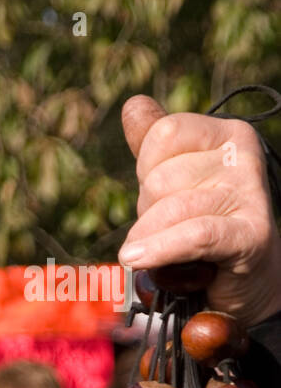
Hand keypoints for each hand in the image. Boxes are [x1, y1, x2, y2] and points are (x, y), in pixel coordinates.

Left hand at [119, 95, 280, 327]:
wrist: (242, 282)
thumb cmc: (203, 225)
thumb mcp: (175, 180)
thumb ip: (155, 144)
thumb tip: (135, 105)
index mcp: (226, 134)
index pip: (160, 135)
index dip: (146, 170)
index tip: (161, 194)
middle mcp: (244, 158)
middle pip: (159, 178)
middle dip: (149, 212)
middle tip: (172, 230)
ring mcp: (250, 195)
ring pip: (169, 209)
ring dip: (152, 240)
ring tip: (167, 252)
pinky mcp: (251, 236)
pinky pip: (195, 234)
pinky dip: (161, 249)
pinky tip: (136, 259)